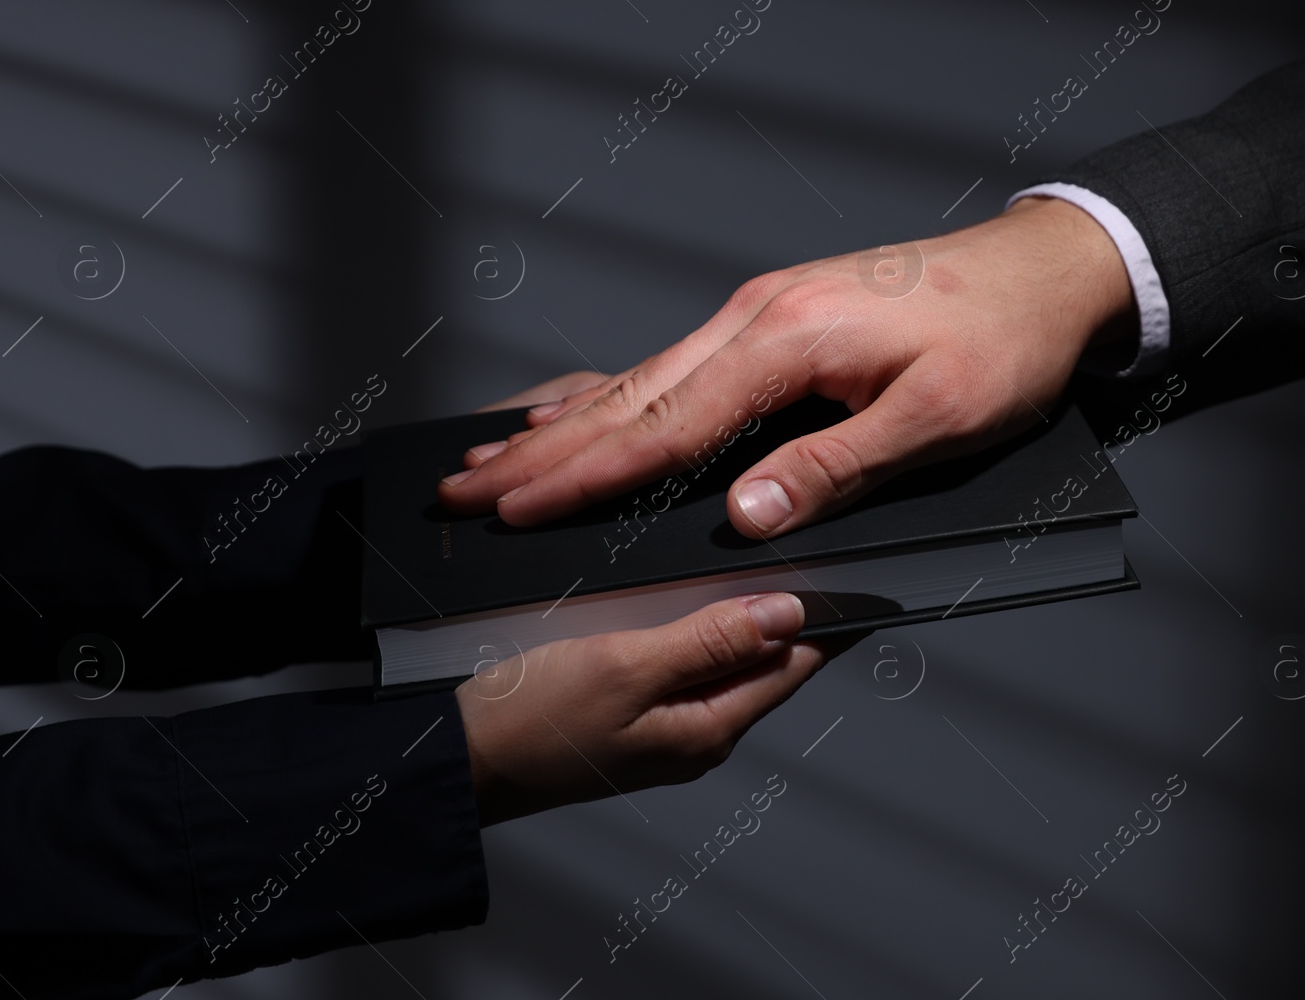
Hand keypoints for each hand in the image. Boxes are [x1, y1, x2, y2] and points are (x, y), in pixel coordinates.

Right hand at [438, 197, 1135, 537]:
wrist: (1044, 269)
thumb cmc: (1003, 343)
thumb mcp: (939, 419)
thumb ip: (836, 466)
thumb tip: (745, 514)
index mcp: (788, 338)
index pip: (668, 426)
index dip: (588, 477)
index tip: (518, 509)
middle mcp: (757, 316)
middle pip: (630, 398)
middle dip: (543, 453)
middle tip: (465, 491)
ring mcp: (759, 312)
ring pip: (642, 380)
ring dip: (566, 429)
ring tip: (496, 462)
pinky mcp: (773, 319)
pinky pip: (675, 366)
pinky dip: (617, 400)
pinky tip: (582, 416)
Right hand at [455, 592, 836, 824]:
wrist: (458, 759)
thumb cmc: (532, 723)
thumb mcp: (626, 667)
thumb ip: (709, 640)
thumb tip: (787, 615)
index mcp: (709, 728)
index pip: (795, 663)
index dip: (822, 614)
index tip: (846, 568)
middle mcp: (696, 732)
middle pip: (761, 658)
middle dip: (777, 608)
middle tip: (793, 546)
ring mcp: (663, 724)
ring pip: (718, 655)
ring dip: (727, 613)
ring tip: (740, 562)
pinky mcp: (631, 711)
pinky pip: (679, 660)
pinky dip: (685, 624)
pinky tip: (673, 595)